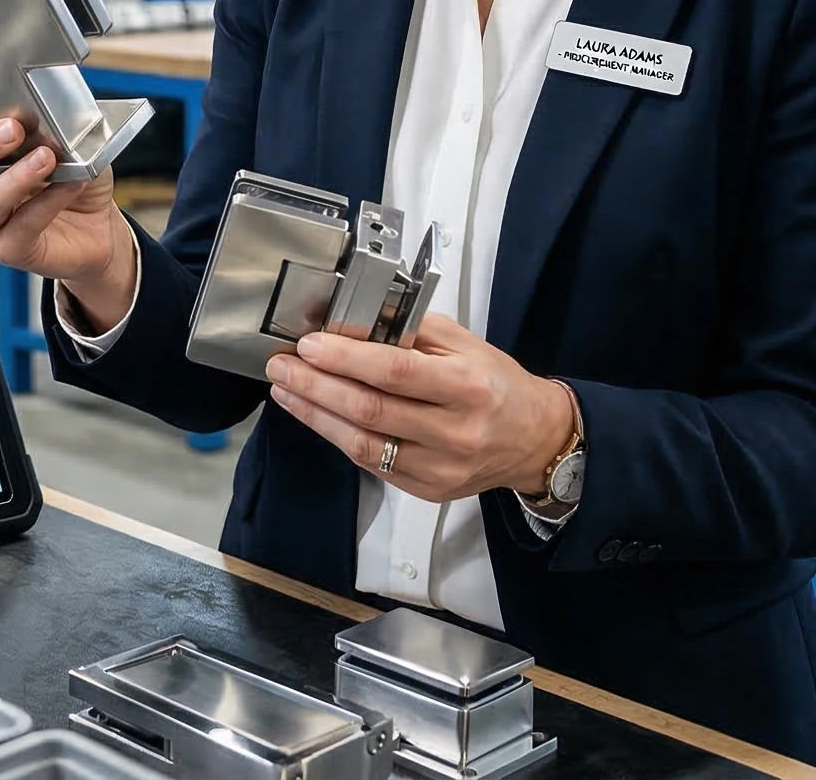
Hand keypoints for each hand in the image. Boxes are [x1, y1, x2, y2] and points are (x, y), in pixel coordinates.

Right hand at [0, 96, 135, 324]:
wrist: (96, 227)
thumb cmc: (72, 176)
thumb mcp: (64, 138)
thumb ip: (49, 122)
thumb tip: (49, 112)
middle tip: (11, 129)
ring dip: (17, 176)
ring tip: (45, 158)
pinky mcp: (9, 248)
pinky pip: (22, 225)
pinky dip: (48, 202)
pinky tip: (69, 185)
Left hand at [265, 315, 578, 503]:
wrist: (533, 439)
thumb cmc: (496, 385)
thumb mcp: (464, 344)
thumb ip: (411, 333)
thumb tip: (354, 326)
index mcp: (467, 387)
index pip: (393, 372)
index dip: (345, 359)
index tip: (310, 345)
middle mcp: (455, 431)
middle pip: (370, 410)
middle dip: (315, 386)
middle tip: (282, 366)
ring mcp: (440, 467)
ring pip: (362, 444)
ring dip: (316, 415)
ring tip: (286, 390)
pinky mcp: (428, 489)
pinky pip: (373, 464)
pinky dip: (339, 437)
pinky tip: (318, 416)